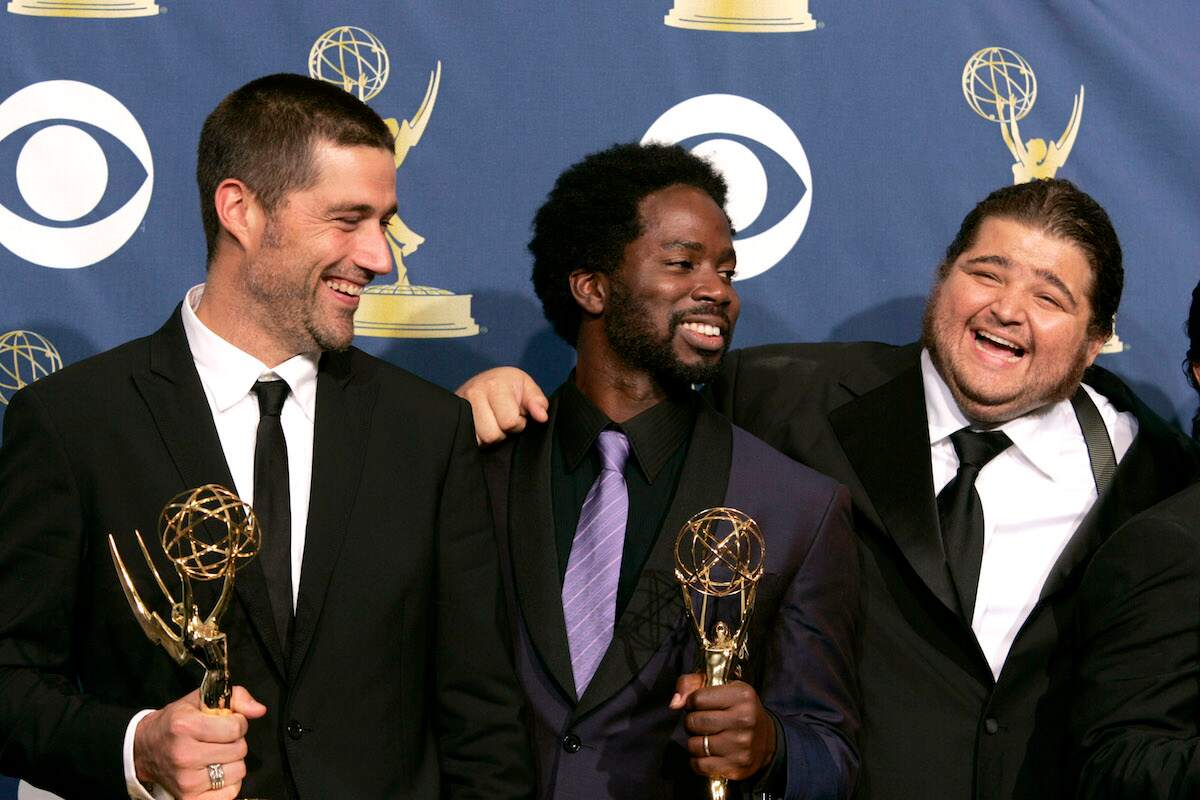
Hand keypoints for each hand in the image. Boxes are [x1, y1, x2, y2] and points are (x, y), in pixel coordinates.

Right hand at [133, 686, 266, 799]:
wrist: (145, 750)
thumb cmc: (176, 722)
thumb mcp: (201, 700)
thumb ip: (236, 698)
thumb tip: (260, 710)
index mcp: (185, 726)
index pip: (235, 729)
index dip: (238, 723)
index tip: (227, 723)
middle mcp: (185, 755)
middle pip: (239, 750)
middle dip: (235, 742)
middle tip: (219, 740)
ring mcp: (187, 781)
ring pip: (238, 771)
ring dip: (233, 762)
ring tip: (216, 756)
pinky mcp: (189, 799)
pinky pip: (231, 792)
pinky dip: (229, 783)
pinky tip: (215, 773)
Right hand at [455, 367, 548, 444]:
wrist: (481, 381)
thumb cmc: (508, 385)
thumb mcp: (527, 387)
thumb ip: (537, 401)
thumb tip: (542, 417)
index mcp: (495, 385)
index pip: (508, 422)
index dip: (517, 424)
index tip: (517, 415)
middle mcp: (474, 393)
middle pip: (491, 434)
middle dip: (502, 432)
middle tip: (502, 420)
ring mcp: (460, 405)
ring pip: (479, 440)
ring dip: (489, 436)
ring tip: (492, 422)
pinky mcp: (452, 416)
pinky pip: (469, 440)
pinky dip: (478, 439)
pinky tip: (482, 427)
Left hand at [670, 673, 775, 781]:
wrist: (767, 740)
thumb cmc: (738, 709)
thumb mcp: (721, 686)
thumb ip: (691, 684)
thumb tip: (674, 703)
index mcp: (741, 696)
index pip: (697, 698)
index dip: (692, 702)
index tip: (700, 705)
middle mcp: (744, 720)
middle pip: (694, 722)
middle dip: (692, 722)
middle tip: (703, 722)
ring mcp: (740, 745)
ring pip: (694, 744)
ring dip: (695, 742)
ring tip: (707, 737)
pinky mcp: (736, 766)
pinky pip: (699, 765)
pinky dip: (697, 760)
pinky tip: (708, 753)